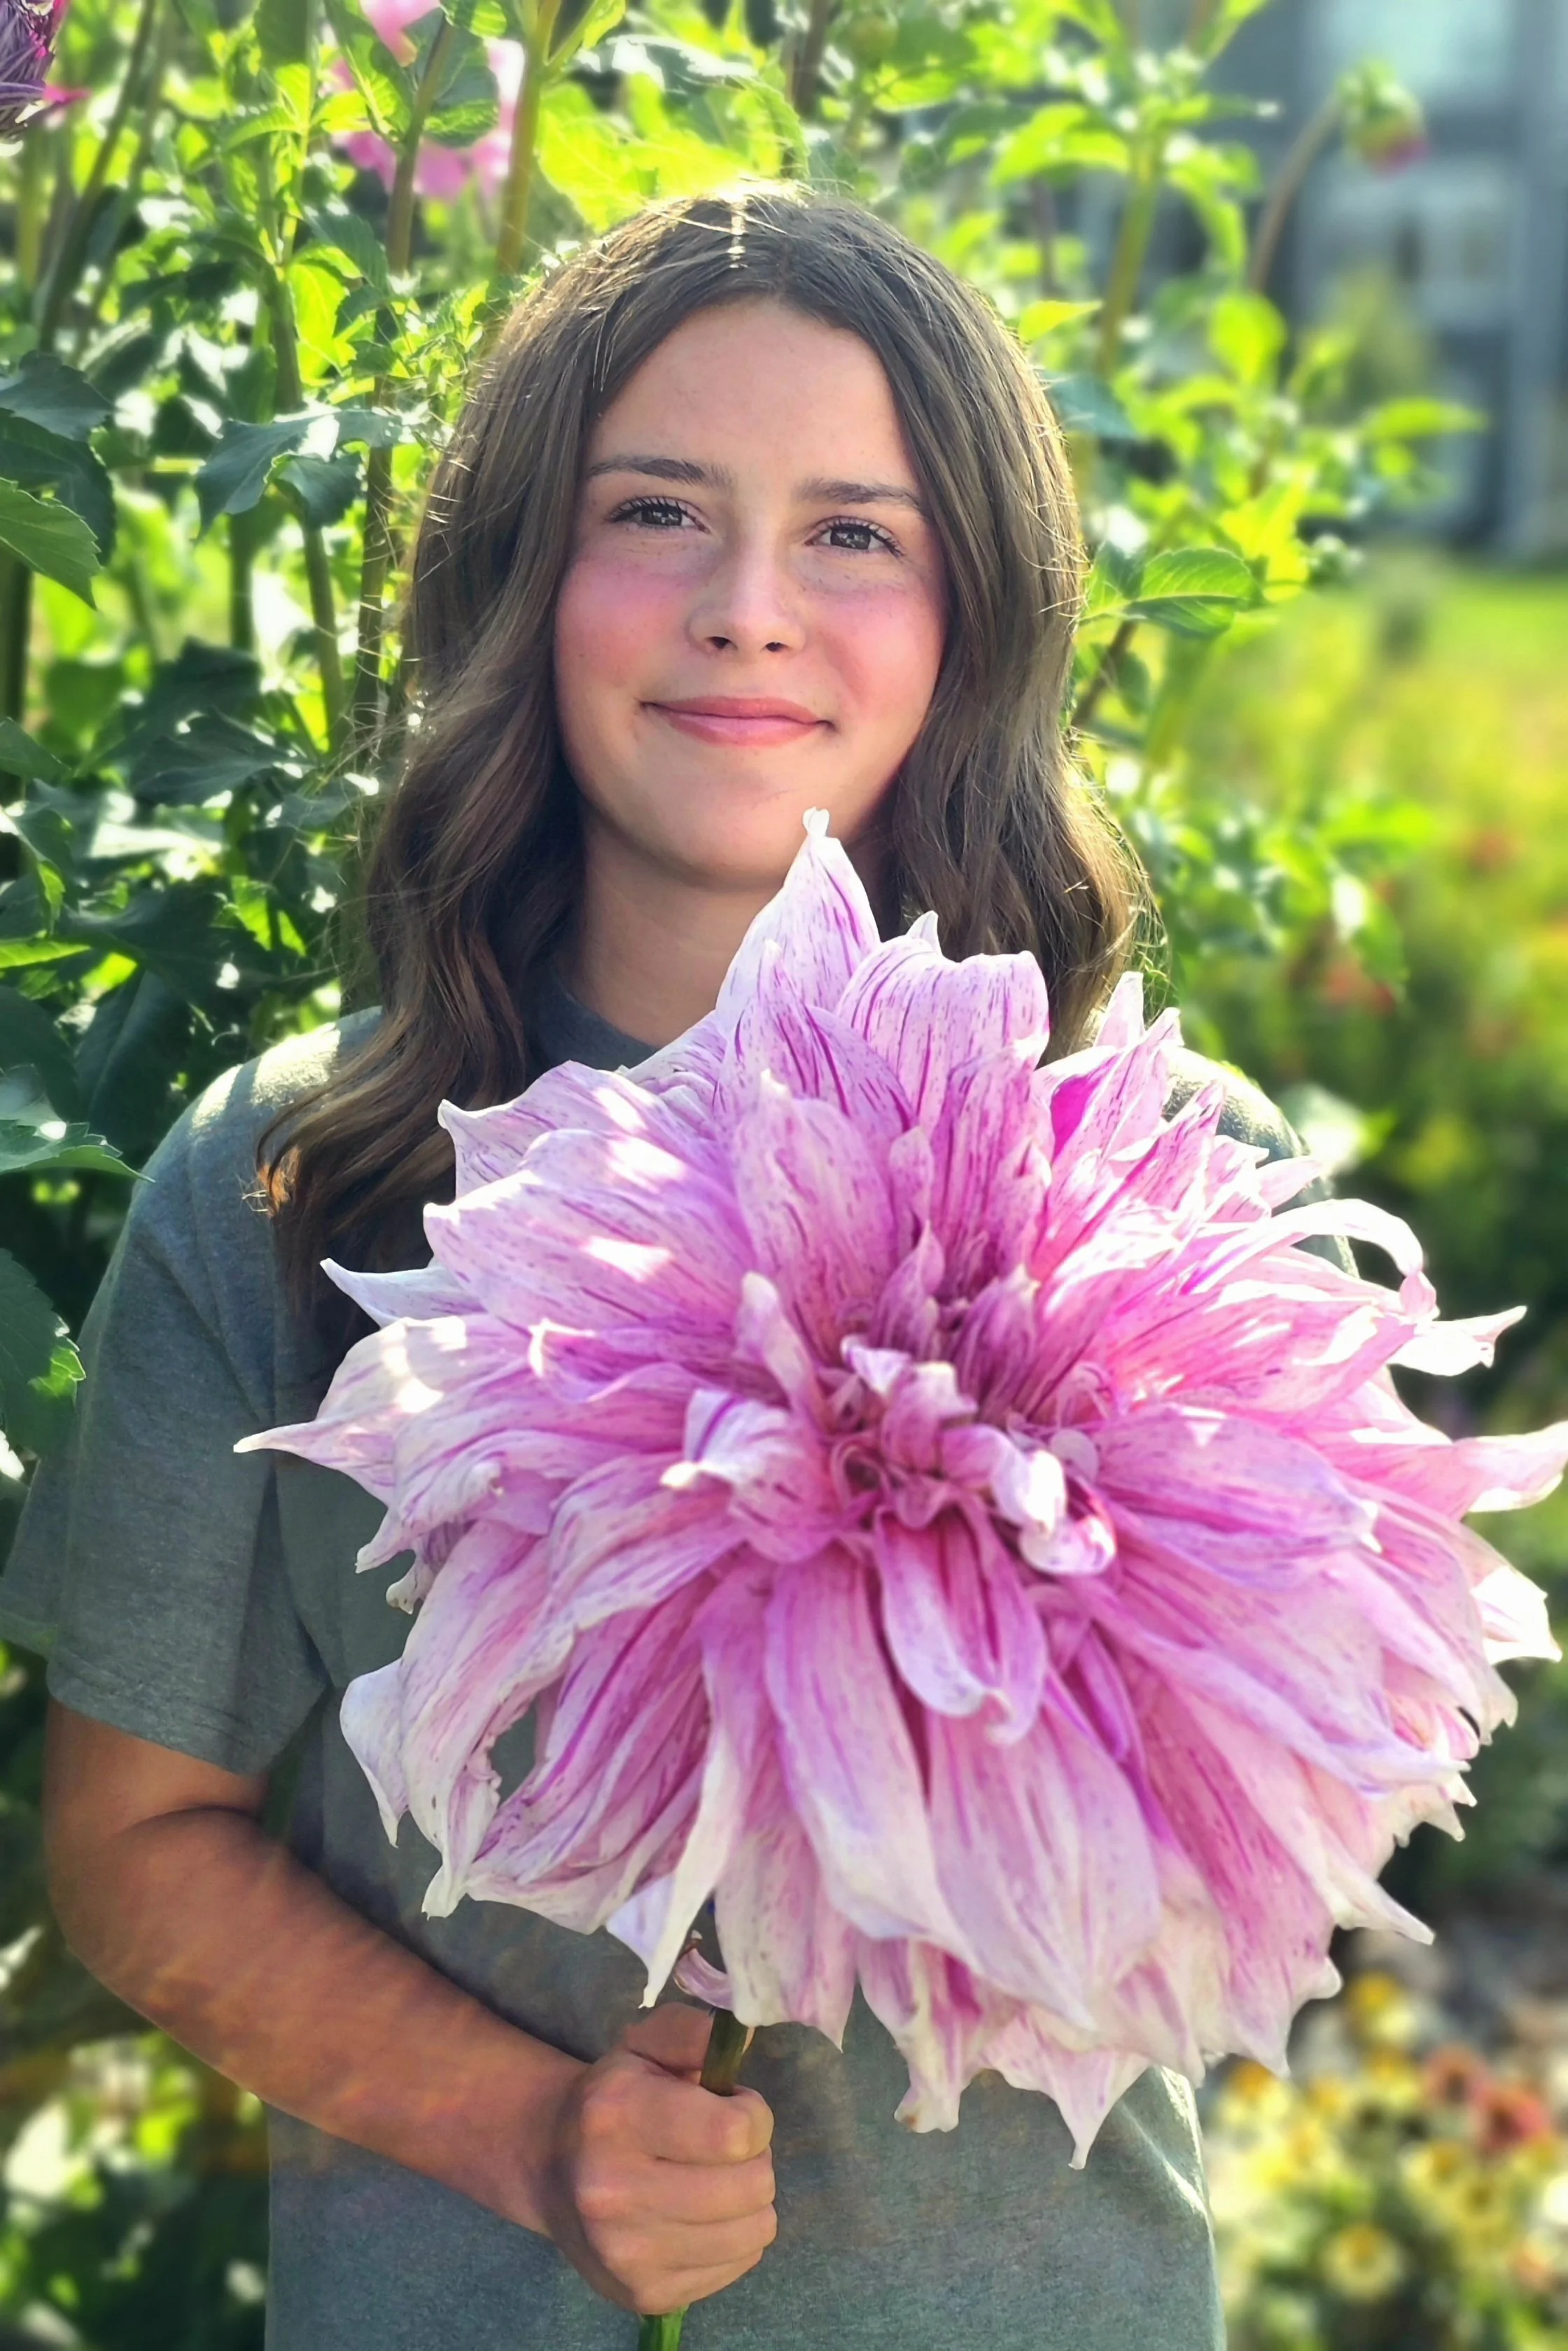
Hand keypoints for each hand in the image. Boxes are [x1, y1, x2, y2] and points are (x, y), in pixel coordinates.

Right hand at [538, 2002, 776, 2314]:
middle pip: (751, 2187)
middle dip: (752, 2158)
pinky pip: (739, 2265)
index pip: (732, 2134)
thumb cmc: (613, 2098)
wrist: (549, 2166)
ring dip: (748, 2200)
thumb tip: (746, 2034)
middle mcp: (613, 2190)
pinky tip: (699, 2216)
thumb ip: (692, 2031)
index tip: (734, 2107)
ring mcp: (626, 2253)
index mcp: (616, 2115)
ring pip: (754, 2231)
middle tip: (722, 2147)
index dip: (753, 2115)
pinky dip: (733, 2239)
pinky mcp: (644, 2294)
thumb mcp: (643, 2046)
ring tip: (713, 2179)